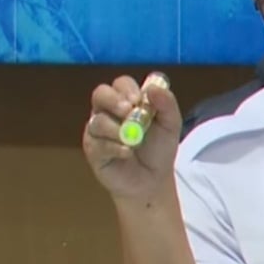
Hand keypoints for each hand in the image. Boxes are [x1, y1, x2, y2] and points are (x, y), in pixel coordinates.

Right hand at [82, 74, 181, 202]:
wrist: (153, 180)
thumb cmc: (159, 148)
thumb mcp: (171, 124)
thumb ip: (166, 104)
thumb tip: (152, 88)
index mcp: (128, 101)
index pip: (121, 84)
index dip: (127, 88)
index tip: (138, 99)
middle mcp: (109, 112)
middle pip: (100, 94)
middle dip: (113, 100)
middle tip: (128, 111)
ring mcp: (98, 131)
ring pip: (97, 120)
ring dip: (116, 129)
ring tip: (134, 140)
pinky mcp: (93, 150)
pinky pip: (98, 144)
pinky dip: (114, 147)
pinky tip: (127, 153)